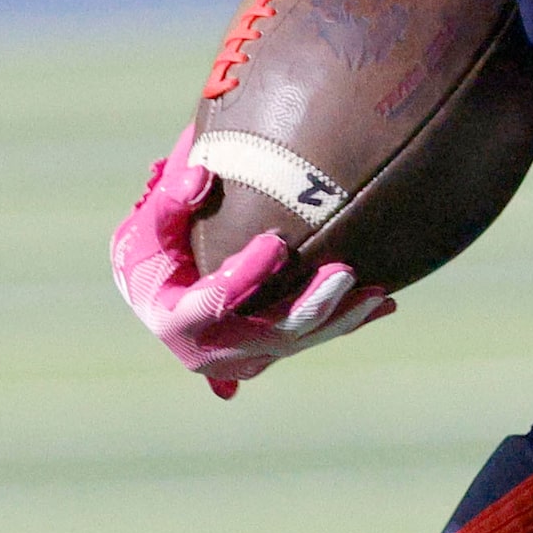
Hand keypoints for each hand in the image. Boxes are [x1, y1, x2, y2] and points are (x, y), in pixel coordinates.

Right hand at [110, 127, 393, 397]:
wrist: (157, 292)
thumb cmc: (153, 252)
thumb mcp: (148, 228)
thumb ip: (169, 202)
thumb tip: (199, 174)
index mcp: (175, 320)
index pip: (213, 302)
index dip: (246, 276)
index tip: (277, 242)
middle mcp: (210, 351)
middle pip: (269, 334)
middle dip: (310, 306)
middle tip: (345, 273)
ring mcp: (244, 358)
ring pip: (298, 341)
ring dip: (341, 319)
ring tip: (378, 293)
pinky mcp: (270, 352)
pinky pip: (311, 338)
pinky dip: (347, 322)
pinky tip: (384, 302)